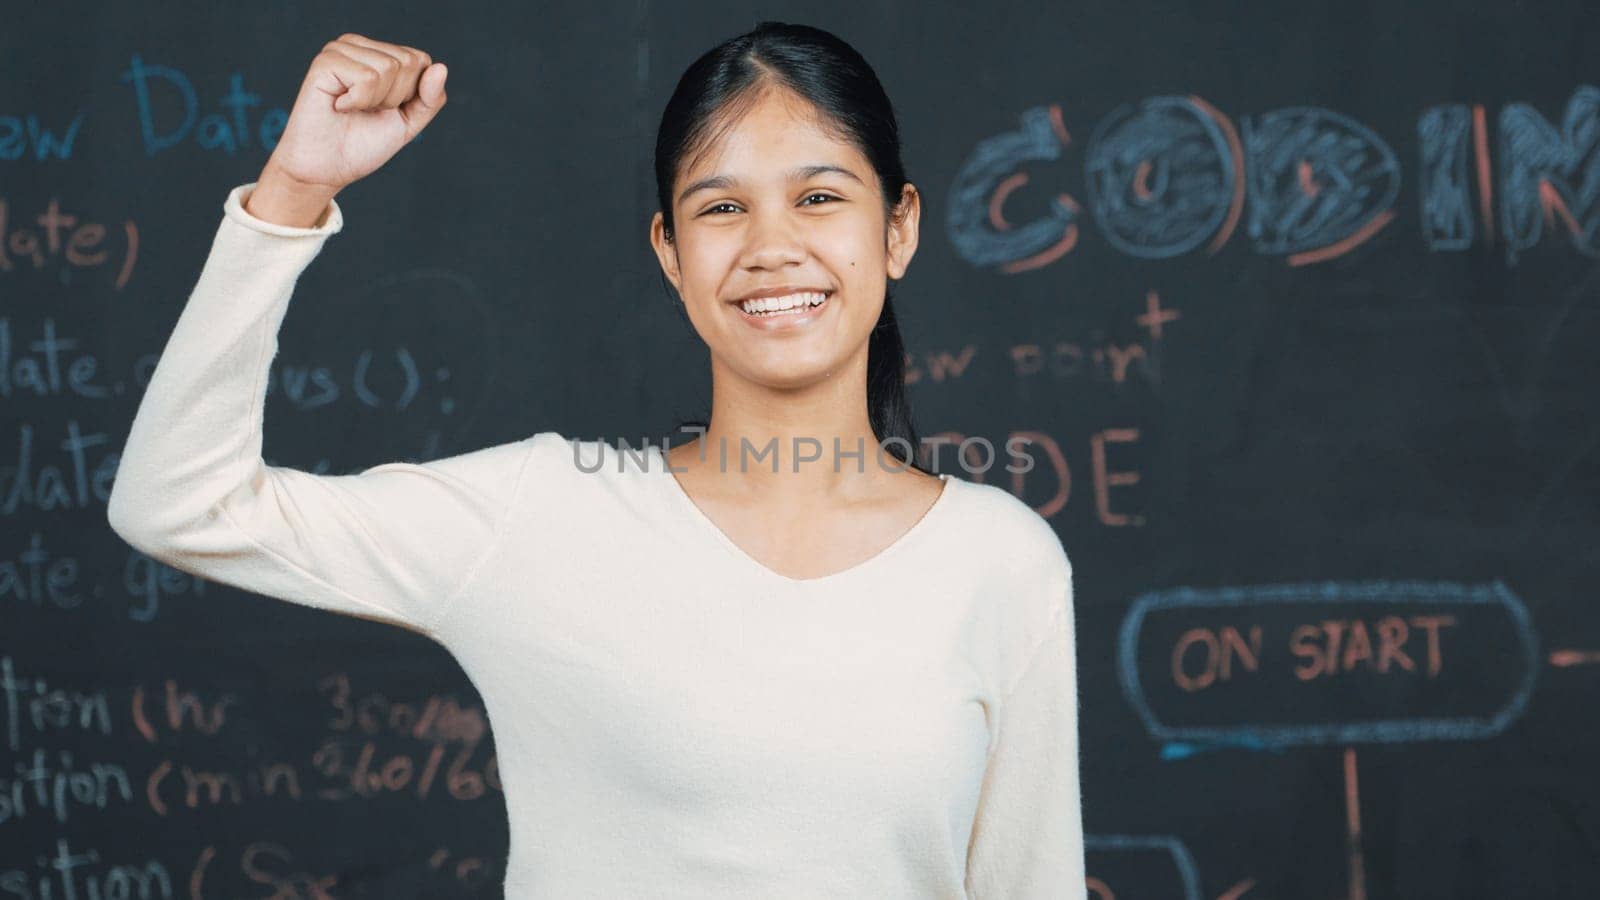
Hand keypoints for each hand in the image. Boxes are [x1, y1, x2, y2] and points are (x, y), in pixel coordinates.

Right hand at [261, 33, 447, 195]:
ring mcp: (341, 50)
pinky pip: (368, 77)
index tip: (385, 109)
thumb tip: (441, 67)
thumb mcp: (408, 122)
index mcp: (379, 53)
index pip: (421, 60)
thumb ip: (430, 98)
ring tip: (352, 109)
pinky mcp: (326, 61)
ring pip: (390, 67)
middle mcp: (359, 46)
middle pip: (409, 62)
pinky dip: (359, 101)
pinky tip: (339, 107)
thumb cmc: (363, 144)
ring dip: (376, 101)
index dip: (412, 94)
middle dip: (395, 97)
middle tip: (366, 111)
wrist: (328, 168)